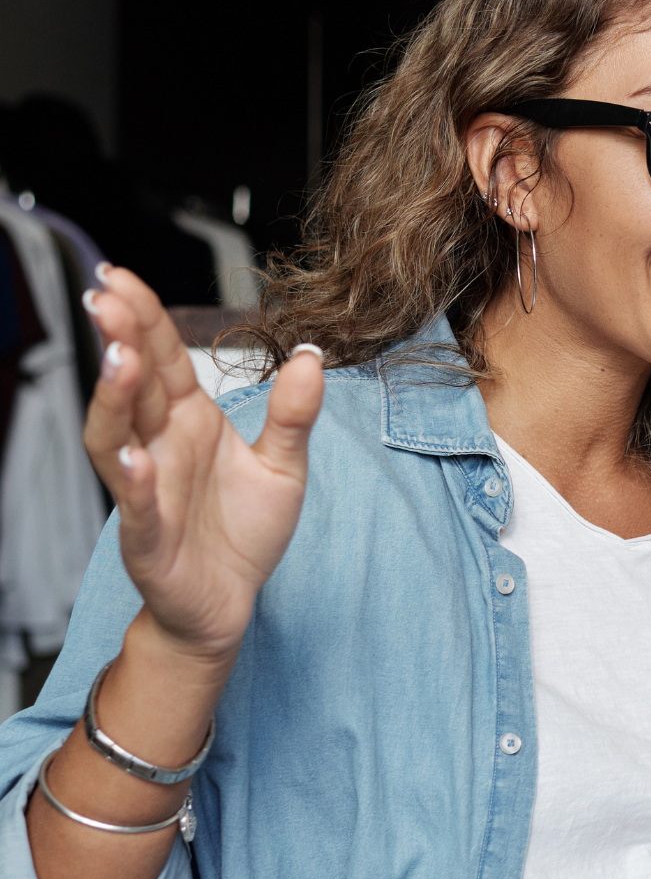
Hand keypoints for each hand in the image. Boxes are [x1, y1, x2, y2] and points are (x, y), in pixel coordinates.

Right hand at [82, 267, 324, 658]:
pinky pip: (136, 506)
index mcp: (188, 421)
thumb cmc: (244, 530)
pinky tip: (133, 455)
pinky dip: (132, 480)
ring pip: (117, 438)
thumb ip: (295, 414)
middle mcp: (159, 447)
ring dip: (115, 399)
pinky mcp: (148, 538)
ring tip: (119, 359)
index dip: (144, 318)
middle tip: (109, 297)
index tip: (121, 276)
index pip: (161, 359)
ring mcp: (147, 490)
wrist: (231, 602)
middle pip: (133, 386)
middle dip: (119, 340)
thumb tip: (312, 355)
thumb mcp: (284, 466)